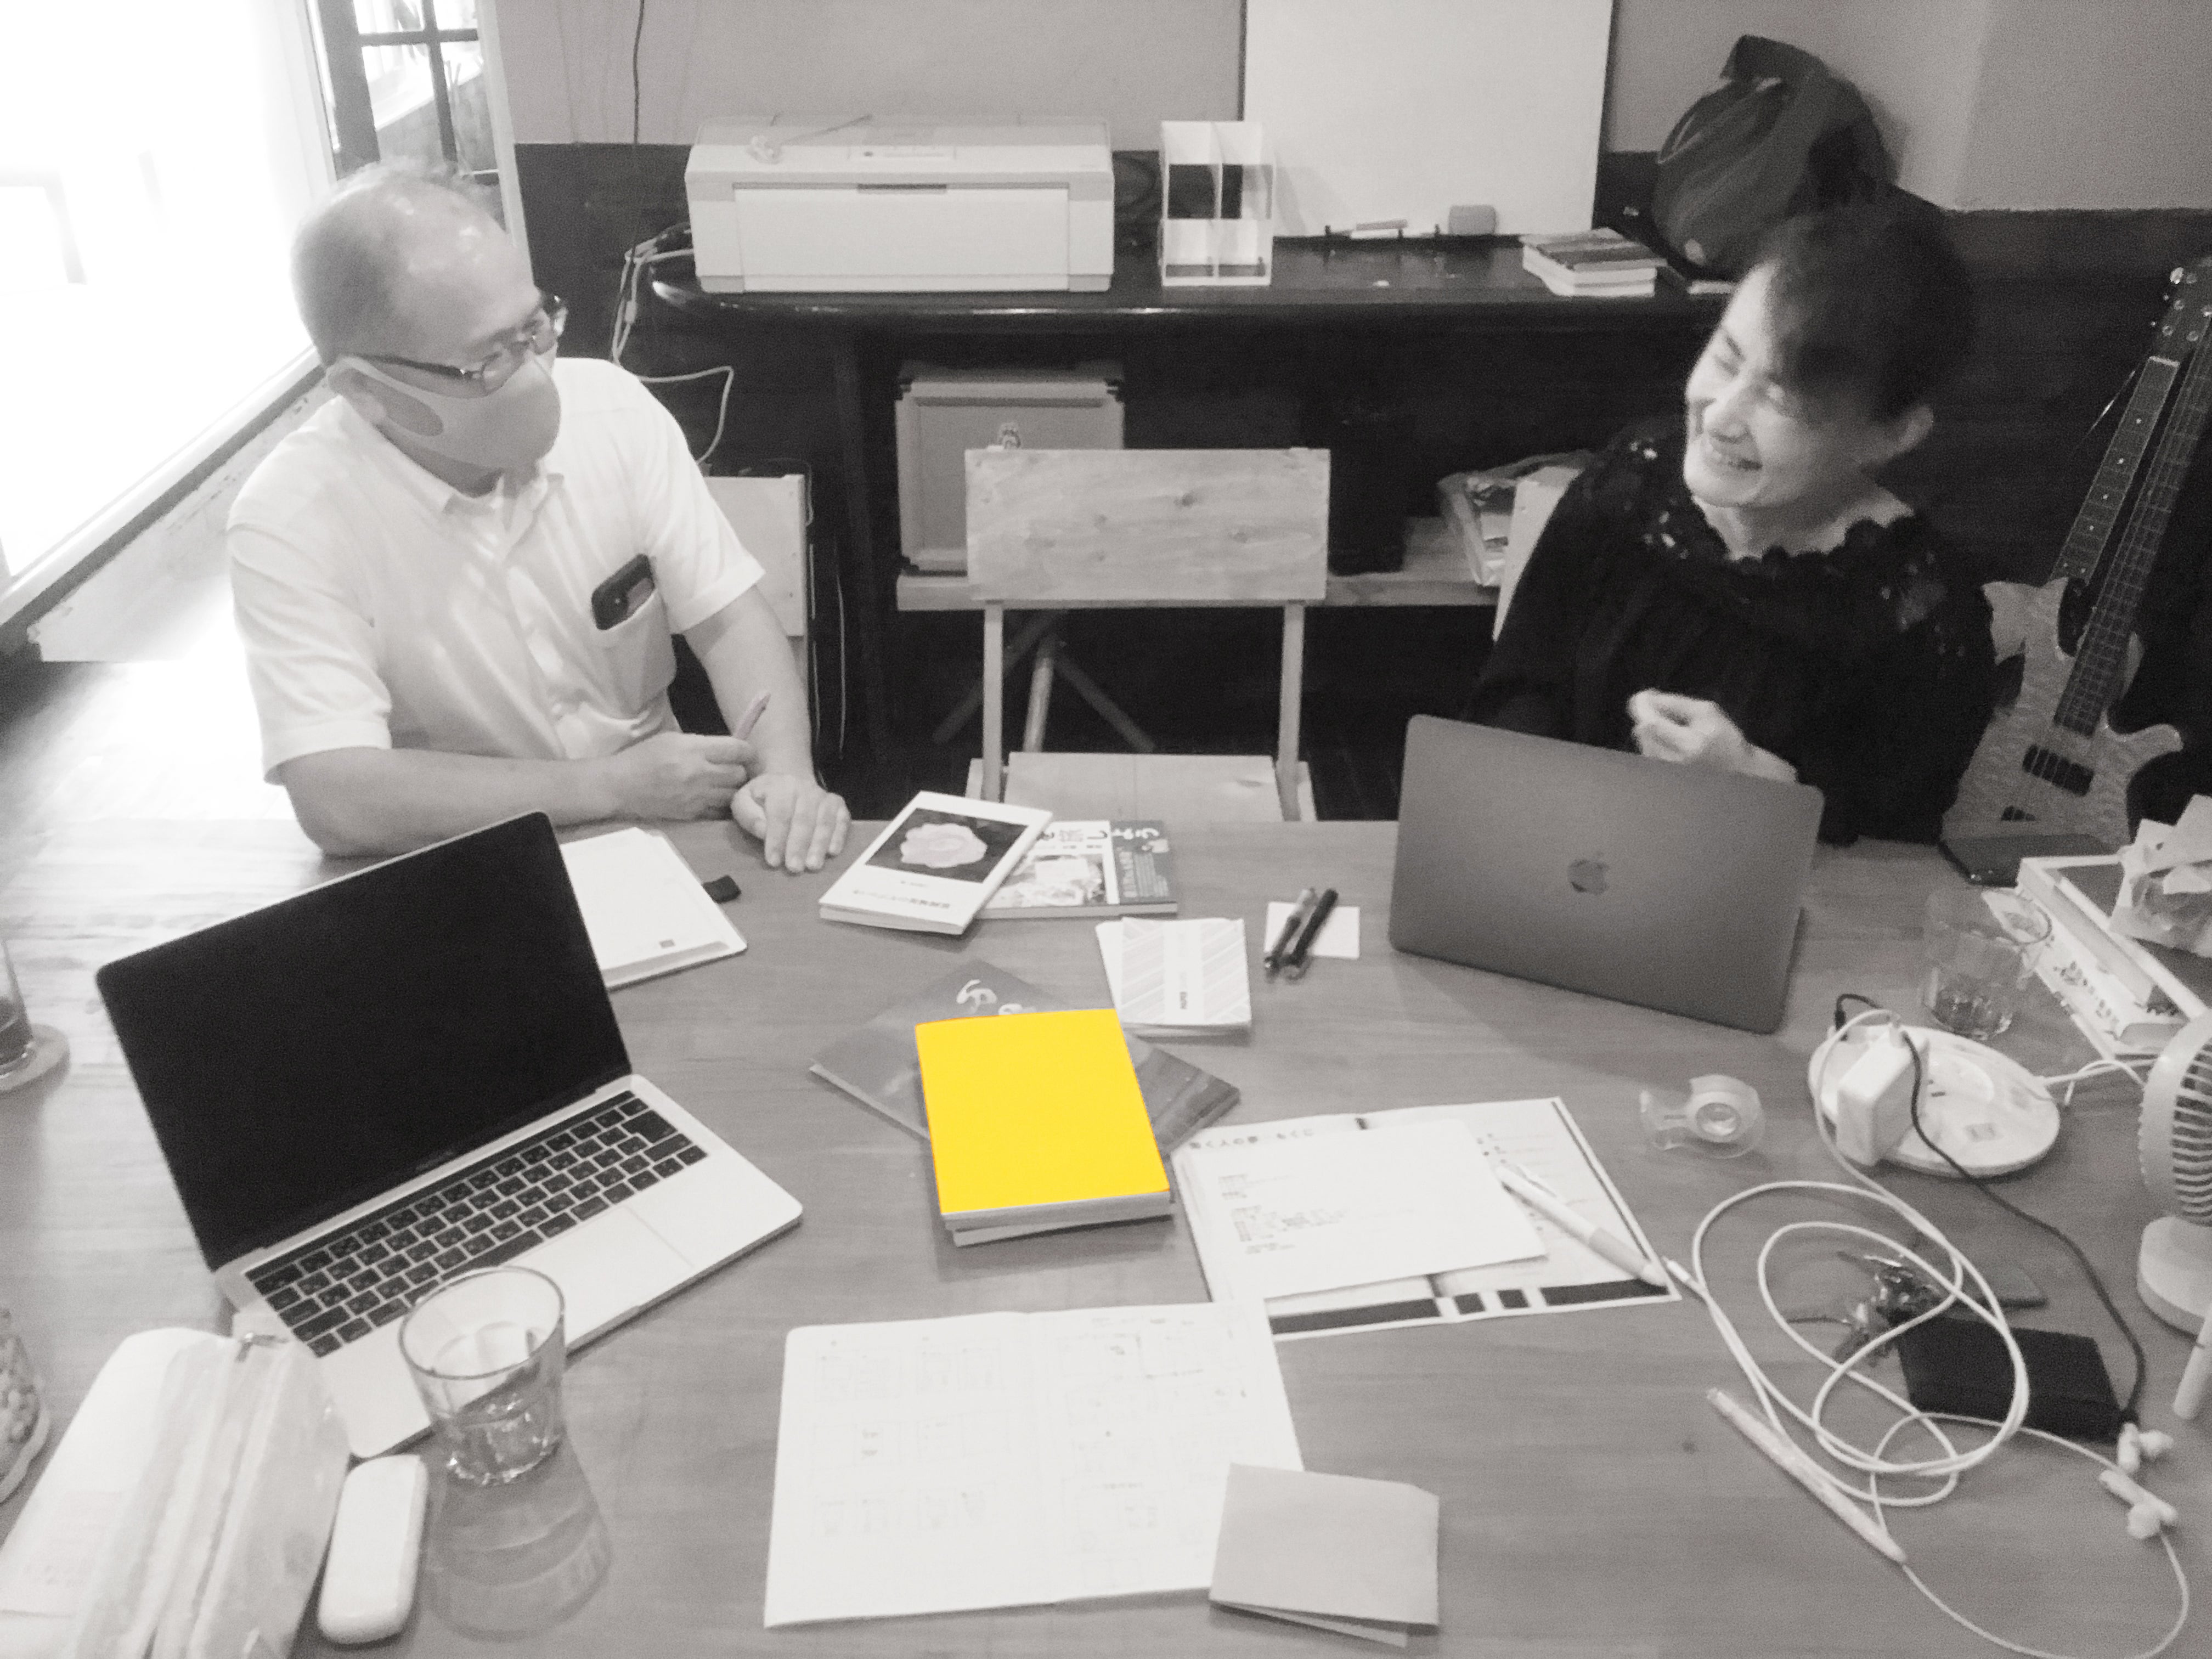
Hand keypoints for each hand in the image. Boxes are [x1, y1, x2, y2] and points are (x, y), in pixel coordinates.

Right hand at [602, 732, 758, 819]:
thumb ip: (703, 744)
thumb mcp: (673, 739)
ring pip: (733, 795)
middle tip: (737, 770)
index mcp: (694, 749)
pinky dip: (722, 806)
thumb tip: (729, 749)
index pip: (737, 749)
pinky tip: (715, 800)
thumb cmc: (644, 757)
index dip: (748, 751)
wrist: (620, 786)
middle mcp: (699, 773)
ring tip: (727, 785)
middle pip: (740, 774)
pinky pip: (720, 812)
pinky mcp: (692, 814)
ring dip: (734, 790)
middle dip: (742, 771)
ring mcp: (696, 797)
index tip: (748, 754)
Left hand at [731, 772, 850, 871]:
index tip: (774, 861)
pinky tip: (833, 851)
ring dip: (819, 844)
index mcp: (781, 785)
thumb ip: (748, 815)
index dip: (777, 839)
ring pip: (823, 821)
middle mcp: (805, 787)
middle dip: (798, 845)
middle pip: (803, 819)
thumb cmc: (763, 799)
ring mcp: (824, 796)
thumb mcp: (745, 801)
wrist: (789, 784)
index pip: (780, 814)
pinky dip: (839, 836)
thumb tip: (764, 831)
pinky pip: (841, 820)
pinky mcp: (838, 804)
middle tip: (794, 868)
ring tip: (813, 865)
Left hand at [1627, 690, 1795, 780]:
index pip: (1652, 725)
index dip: (1642, 708)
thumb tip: (1646, 698)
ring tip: (1672, 727)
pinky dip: (1654, 742)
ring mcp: (1668, 772)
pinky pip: (1648, 753)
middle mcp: (1675, 762)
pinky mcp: (1663, 777)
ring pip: (1644, 743)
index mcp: (1690, 744)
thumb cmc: (1725, 738)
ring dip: (1651, 730)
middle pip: (1643, 733)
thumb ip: (1675, 704)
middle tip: (1659, 707)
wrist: (1737, 770)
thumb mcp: (1706, 712)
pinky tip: (1671, 741)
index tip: (1643, 696)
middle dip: (1646, 716)